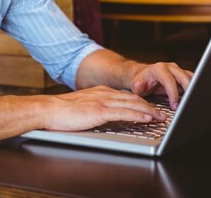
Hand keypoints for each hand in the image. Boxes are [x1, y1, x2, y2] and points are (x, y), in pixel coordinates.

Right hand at [43, 85, 168, 131]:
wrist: (48, 110)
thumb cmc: (62, 112)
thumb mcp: (84, 107)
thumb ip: (97, 108)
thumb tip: (109, 117)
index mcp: (100, 92)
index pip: (126, 96)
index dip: (141, 102)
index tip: (152, 108)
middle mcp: (104, 93)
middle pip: (133, 98)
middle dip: (150, 105)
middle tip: (163, 112)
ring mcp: (102, 101)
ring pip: (132, 104)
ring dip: (149, 110)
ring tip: (161, 116)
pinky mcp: (99, 111)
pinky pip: (124, 112)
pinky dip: (138, 114)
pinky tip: (147, 118)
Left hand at [130, 62, 192, 110]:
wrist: (142, 75)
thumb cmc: (140, 80)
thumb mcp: (135, 84)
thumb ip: (137, 85)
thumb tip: (138, 85)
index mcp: (159, 69)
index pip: (169, 81)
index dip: (173, 94)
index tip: (174, 105)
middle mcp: (170, 68)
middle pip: (184, 77)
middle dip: (187, 92)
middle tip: (186, 106)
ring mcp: (177, 71)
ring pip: (191, 77)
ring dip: (193, 90)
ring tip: (192, 102)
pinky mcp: (182, 75)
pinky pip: (191, 80)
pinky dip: (193, 89)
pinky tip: (192, 99)